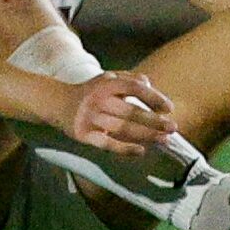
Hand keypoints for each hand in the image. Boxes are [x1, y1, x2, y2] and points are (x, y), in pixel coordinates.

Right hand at [63, 70, 179, 156]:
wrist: (56, 102)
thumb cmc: (89, 91)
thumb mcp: (107, 78)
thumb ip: (129, 79)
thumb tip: (150, 85)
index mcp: (106, 84)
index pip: (134, 88)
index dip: (153, 98)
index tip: (169, 108)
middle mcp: (98, 99)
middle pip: (131, 111)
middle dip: (154, 121)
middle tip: (173, 127)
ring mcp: (91, 118)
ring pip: (123, 129)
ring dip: (146, 135)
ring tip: (164, 139)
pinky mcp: (84, 135)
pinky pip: (108, 144)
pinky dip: (125, 149)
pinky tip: (141, 151)